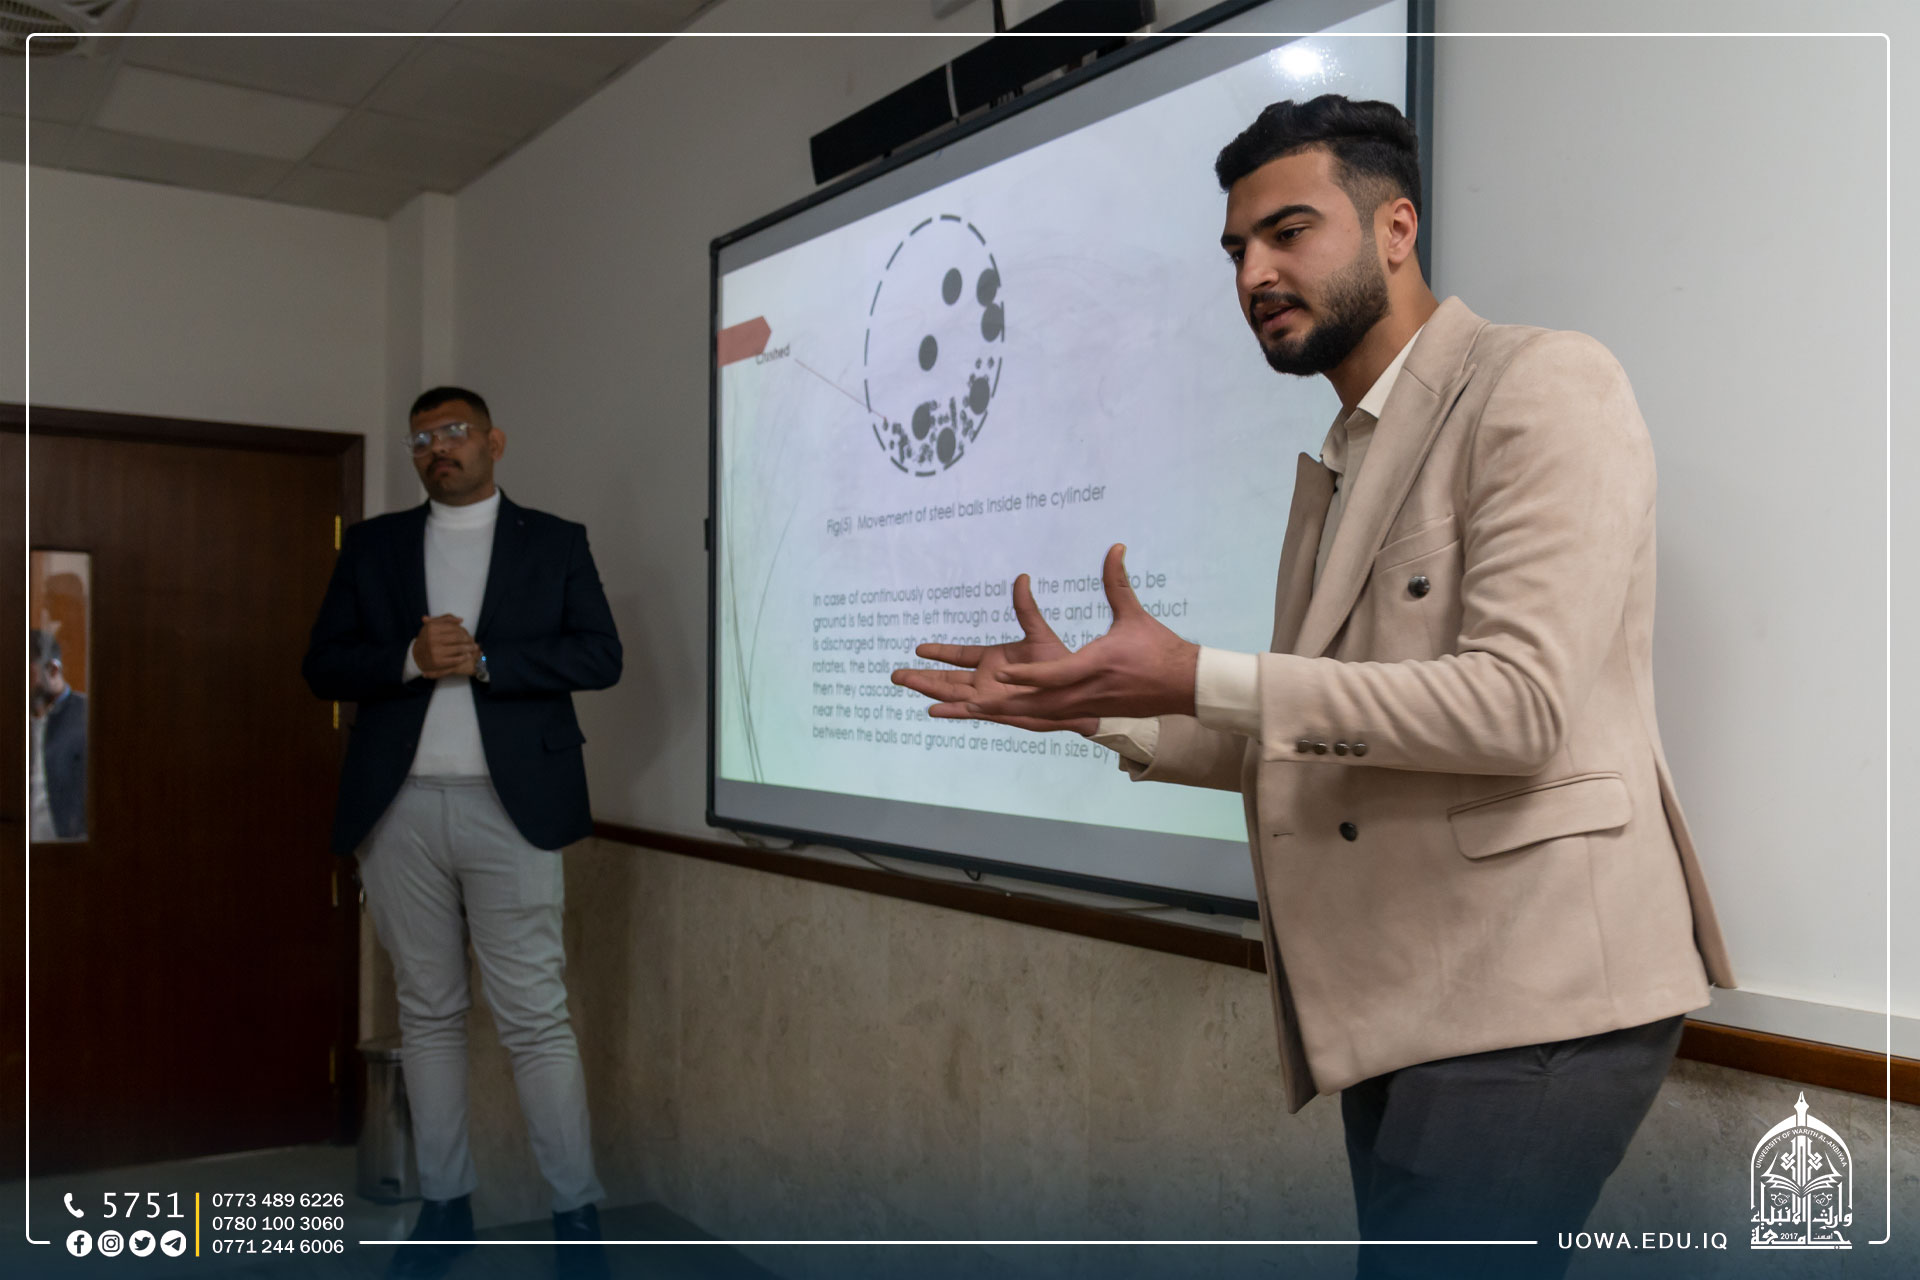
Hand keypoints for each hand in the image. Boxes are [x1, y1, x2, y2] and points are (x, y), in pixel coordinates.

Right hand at [413, 614, 478, 678]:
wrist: (416, 655)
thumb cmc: (427, 638)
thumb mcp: (433, 625)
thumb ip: (446, 620)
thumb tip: (461, 620)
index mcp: (432, 628)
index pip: (454, 628)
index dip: (463, 630)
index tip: (468, 632)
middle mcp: (432, 639)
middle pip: (458, 637)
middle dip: (468, 639)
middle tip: (473, 641)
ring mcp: (435, 651)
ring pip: (459, 648)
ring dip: (469, 648)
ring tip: (474, 647)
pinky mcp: (438, 662)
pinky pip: (456, 660)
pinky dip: (464, 657)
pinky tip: (468, 656)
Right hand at [891, 573, 1098, 735]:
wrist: (1076, 689)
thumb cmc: (1060, 664)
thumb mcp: (1038, 632)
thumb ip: (1025, 608)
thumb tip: (1021, 578)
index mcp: (993, 660)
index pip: (959, 656)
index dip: (940, 653)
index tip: (918, 649)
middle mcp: (986, 680)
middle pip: (946, 678)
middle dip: (921, 676)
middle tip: (895, 675)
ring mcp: (988, 696)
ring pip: (950, 692)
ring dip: (927, 688)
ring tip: (903, 682)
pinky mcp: (996, 709)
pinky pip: (970, 711)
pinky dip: (952, 711)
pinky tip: (932, 709)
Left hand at [966, 544, 1198, 721]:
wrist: (1184, 685)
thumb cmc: (1158, 648)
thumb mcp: (1133, 615)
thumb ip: (1116, 582)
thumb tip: (1115, 547)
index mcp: (1096, 665)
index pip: (1054, 674)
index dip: (1026, 675)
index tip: (999, 673)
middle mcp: (1089, 691)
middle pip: (1040, 703)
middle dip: (1005, 704)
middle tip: (972, 704)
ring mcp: (1090, 707)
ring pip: (1044, 714)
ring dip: (1011, 712)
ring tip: (978, 710)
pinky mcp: (1093, 714)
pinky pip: (1055, 719)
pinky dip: (1029, 717)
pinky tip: (1009, 715)